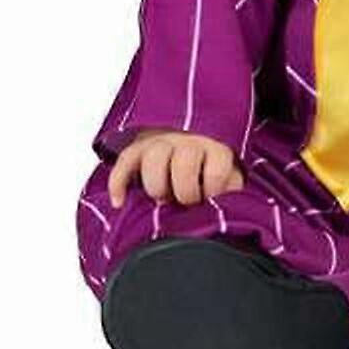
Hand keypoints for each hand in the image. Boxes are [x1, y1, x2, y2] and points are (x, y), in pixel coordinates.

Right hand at [107, 128, 244, 207]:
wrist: (189, 140)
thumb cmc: (210, 170)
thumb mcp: (229, 179)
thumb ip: (230, 192)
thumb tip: (227, 207)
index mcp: (215, 148)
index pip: (216, 170)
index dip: (212, 191)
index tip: (209, 200)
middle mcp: (189, 141)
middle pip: (184, 161)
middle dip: (184, 191)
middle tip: (185, 202)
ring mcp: (162, 142)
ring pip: (153, 158)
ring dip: (156, 186)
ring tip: (163, 200)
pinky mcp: (138, 149)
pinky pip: (123, 161)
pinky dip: (118, 183)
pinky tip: (120, 202)